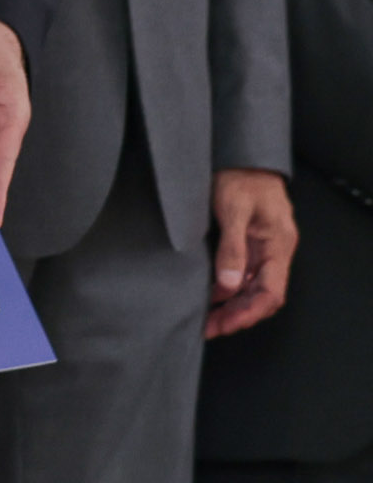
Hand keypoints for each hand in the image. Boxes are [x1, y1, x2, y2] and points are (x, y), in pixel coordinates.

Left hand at [206, 167, 296, 337]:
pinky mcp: (249, 241)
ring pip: (251, 286)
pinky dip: (227, 287)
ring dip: (230, 304)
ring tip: (205, 317)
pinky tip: (209, 294)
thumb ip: (232, 248)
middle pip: (261, 295)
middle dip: (236, 315)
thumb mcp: (232, 210)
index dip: (247, 313)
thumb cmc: (239, 176)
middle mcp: (274, 251)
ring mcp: (262, 247)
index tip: (222, 324)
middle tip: (207, 328)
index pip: (270, 293)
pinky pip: (243, 273)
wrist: (240, 154)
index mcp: (278, 246)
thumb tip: (229, 286)